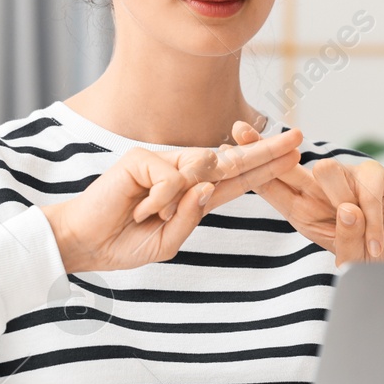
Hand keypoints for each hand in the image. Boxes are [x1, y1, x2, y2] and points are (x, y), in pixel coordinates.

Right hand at [40, 127, 303, 273]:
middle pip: (232, 159)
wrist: (84, 243)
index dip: (265, 168)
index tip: (294, 156)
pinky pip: (170, 177)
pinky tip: (138, 210)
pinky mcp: (142, 157)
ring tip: (149, 217)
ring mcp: (162, 162)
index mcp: (193, 195)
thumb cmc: (123, 243)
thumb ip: (191, 217)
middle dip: (266, 151)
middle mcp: (182, 173)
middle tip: (299, 139)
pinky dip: (158, 200)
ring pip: (200, 168)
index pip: (237, 179)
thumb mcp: (169, 241)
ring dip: (180, 201)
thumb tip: (209, 185)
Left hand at [229, 121, 383, 266]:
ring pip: (327, 176)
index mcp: (302, 207)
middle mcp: (319, 187)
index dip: (250, 168)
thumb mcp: (348, 252)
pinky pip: (365, 196)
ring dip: (345, 213)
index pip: (270, 185)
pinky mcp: (373, 174)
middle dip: (262, 148)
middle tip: (238, 130)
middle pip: (286, 164)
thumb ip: (342, 236)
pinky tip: (375, 245)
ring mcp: (346, 176)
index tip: (225, 149)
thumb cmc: (368, 249)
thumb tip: (347, 206)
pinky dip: (373, 225)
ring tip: (362, 236)